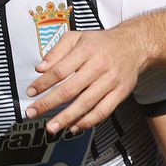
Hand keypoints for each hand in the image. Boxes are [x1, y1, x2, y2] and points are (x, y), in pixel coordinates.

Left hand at [25, 28, 144, 134]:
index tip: (30, 92)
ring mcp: (111, 81)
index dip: (43, 83)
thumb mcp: (77, 37)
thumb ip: (57, 51)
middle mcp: (99, 65)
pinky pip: (102, 112)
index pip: (60, 70)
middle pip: (70, 89)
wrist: (134, 45)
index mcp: (86, 50)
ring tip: (52, 127)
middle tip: (33, 113)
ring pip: (86, 104)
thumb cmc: (101, 42)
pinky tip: (73, 127)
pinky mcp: (121, 93)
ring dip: (66, 118)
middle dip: (49, 104)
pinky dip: (87, 122)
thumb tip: (40, 68)